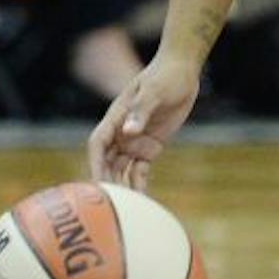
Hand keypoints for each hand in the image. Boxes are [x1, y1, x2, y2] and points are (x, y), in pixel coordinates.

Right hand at [87, 53, 200, 190]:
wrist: (183, 71)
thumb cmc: (165, 75)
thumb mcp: (154, 90)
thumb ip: (141, 111)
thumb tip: (128, 131)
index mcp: (116, 118)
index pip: (98, 144)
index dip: (95, 162)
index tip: (97, 181)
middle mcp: (121, 133)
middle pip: (108, 162)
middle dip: (108, 181)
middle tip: (114, 202)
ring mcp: (135, 141)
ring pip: (122, 169)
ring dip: (124, 186)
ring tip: (128, 207)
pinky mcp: (150, 146)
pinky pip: (140, 170)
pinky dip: (140, 183)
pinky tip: (142, 200)